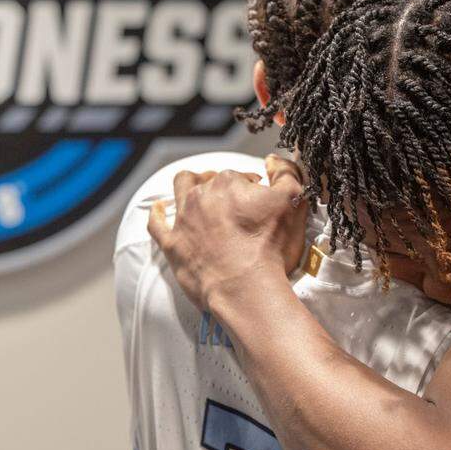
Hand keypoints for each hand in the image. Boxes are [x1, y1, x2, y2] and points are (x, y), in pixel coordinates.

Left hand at [149, 154, 309, 310]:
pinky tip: (160, 209)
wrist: (246, 289)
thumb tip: (273, 160)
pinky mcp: (172, 244)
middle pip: (211, 181)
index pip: (241, 176)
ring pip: (180, 188)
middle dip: (223, 188)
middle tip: (236, 206)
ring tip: (201, 195)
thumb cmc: (271, 247)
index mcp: (229, 182)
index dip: (253, 188)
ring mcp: (184, 219)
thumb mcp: (294, 202)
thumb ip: (287, 173)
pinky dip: (157, 214)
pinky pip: (156, 223)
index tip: (260, 204)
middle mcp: (202, 195)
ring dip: (190, 186)